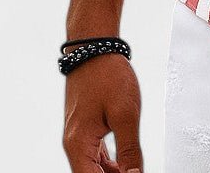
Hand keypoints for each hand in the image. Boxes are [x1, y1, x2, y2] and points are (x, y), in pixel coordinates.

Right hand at [63, 53, 142, 171]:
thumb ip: (129, 149)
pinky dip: (109, 164)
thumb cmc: (107, 75)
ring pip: (93, 168)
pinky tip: (123, 165)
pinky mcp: (86, 128)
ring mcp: (79, 136)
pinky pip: (95, 155)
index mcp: (78, 145)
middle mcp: (74, 144)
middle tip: (135, 171)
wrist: (95, 48)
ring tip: (133, 169)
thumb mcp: (125, 113)